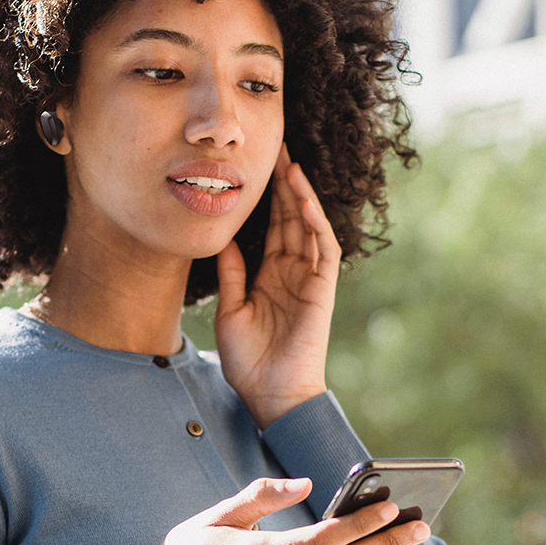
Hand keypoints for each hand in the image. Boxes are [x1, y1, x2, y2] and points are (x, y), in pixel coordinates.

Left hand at [215, 145, 340, 428]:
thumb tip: (222, 240)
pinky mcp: (322, 289)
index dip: (269, 197)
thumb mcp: (229, 311)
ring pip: (308, 226)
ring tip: (290, 164)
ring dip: (301, 195)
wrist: (271, 396)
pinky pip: (323, 249)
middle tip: (275, 148)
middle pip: (292, 218)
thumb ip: (231, 274)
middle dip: (285, 184)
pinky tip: (304, 201)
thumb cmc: (249, 362)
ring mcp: (310, 279)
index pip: (273, 226)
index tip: (257, 166)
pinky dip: (315, 224)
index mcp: (270, 275)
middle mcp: (293, 271)